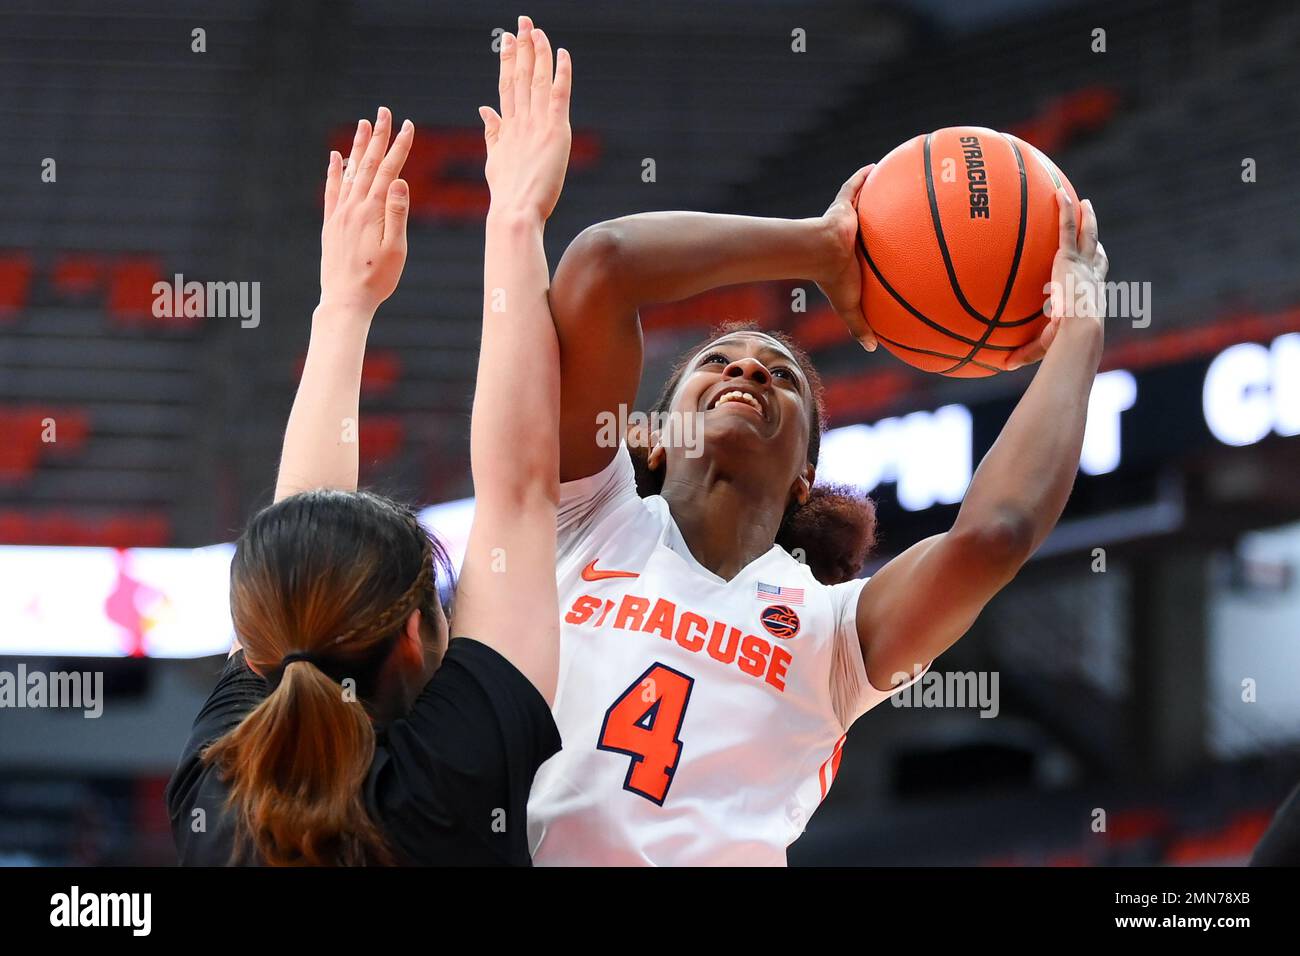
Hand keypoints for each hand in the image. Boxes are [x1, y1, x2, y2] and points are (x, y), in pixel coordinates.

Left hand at [318, 106, 413, 314]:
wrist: (345, 301)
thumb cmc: (376, 280)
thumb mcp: (395, 250)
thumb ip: (397, 214)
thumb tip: (400, 181)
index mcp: (373, 211)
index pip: (389, 170)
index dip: (400, 147)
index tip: (408, 125)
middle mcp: (354, 207)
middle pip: (369, 164)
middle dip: (379, 137)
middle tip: (384, 112)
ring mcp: (340, 214)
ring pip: (350, 172)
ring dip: (359, 147)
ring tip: (364, 125)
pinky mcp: (331, 224)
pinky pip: (332, 190)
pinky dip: (335, 171)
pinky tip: (336, 157)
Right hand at [478, 16, 571, 221]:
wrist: (515, 211)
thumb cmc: (507, 194)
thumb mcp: (495, 158)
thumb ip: (492, 131)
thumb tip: (484, 108)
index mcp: (507, 126)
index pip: (507, 85)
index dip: (508, 59)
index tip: (508, 38)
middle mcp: (519, 120)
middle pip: (519, 75)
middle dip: (521, 46)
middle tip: (523, 21)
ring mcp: (536, 124)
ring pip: (536, 79)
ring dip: (537, 52)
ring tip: (536, 29)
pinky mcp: (554, 131)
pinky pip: (558, 95)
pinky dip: (560, 73)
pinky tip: (562, 53)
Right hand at [816, 164, 876, 350]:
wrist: (820, 253)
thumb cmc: (833, 279)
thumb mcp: (850, 306)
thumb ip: (860, 325)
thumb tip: (873, 349)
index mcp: (852, 259)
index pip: (866, 257)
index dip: (875, 255)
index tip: (887, 255)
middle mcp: (850, 238)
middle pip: (866, 228)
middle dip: (876, 223)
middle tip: (895, 220)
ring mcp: (847, 220)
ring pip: (862, 205)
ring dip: (871, 195)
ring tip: (893, 185)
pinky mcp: (843, 206)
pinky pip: (854, 187)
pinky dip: (862, 176)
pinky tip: (876, 165)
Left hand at [1007, 191, 1107, 368]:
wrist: (1078, 331)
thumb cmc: (1067, 343)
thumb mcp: (1045, 344)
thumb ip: (1024, 351)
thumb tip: (1004, 365)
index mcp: (1089, 294)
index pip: (1095, 276)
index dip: (1097, 265)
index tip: (1096, 257)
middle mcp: (1090, 276)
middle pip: (1096, 251)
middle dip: (1094, 234)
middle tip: (1092, 220)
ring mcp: (1081, 265)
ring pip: (1086, 234)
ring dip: (1084, 217)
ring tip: (1082, 201)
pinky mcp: (1069, 258)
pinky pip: (1065, 228)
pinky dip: (1064, 210)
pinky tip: (1058, 194)